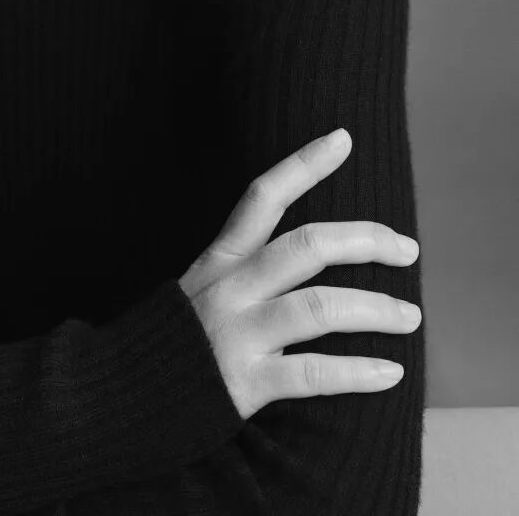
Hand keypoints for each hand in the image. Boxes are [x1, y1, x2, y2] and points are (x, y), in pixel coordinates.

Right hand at [178, 128, 421, 419]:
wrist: (123, 396)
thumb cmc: (176, 341)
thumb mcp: (201, 287)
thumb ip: (244, 270)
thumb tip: (308, 254)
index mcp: (220, 259)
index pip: (263, 196)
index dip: (304, 164)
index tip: (343, 138)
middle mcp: (231, 287)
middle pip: (307, 246)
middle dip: (366, 242)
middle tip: (408, 249)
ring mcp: (238, 334)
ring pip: (319, 307)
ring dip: (375, 309)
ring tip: (410, 315)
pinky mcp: (245, 383)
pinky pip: (313, 374)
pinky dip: (358, 372)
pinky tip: (391, 372)